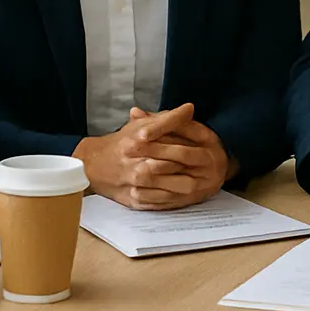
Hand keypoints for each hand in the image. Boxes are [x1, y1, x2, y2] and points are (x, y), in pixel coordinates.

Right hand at [76, 104, 226, 209]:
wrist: (95, 165)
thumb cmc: (123, 142)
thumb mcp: (143, 125)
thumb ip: (168, 117)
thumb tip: (190, 108)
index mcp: (141, 143)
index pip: (177, 144)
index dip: (197, 147)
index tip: (212, 147)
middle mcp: (138, 165)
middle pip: (179, 167)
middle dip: (197, 167)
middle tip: (214, 167)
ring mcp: (138, 185)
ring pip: (176, 188)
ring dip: (193, 184)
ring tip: (205, 180)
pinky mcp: (137, 201)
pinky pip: (165, 202)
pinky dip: (180, 198)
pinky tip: (188, 192)